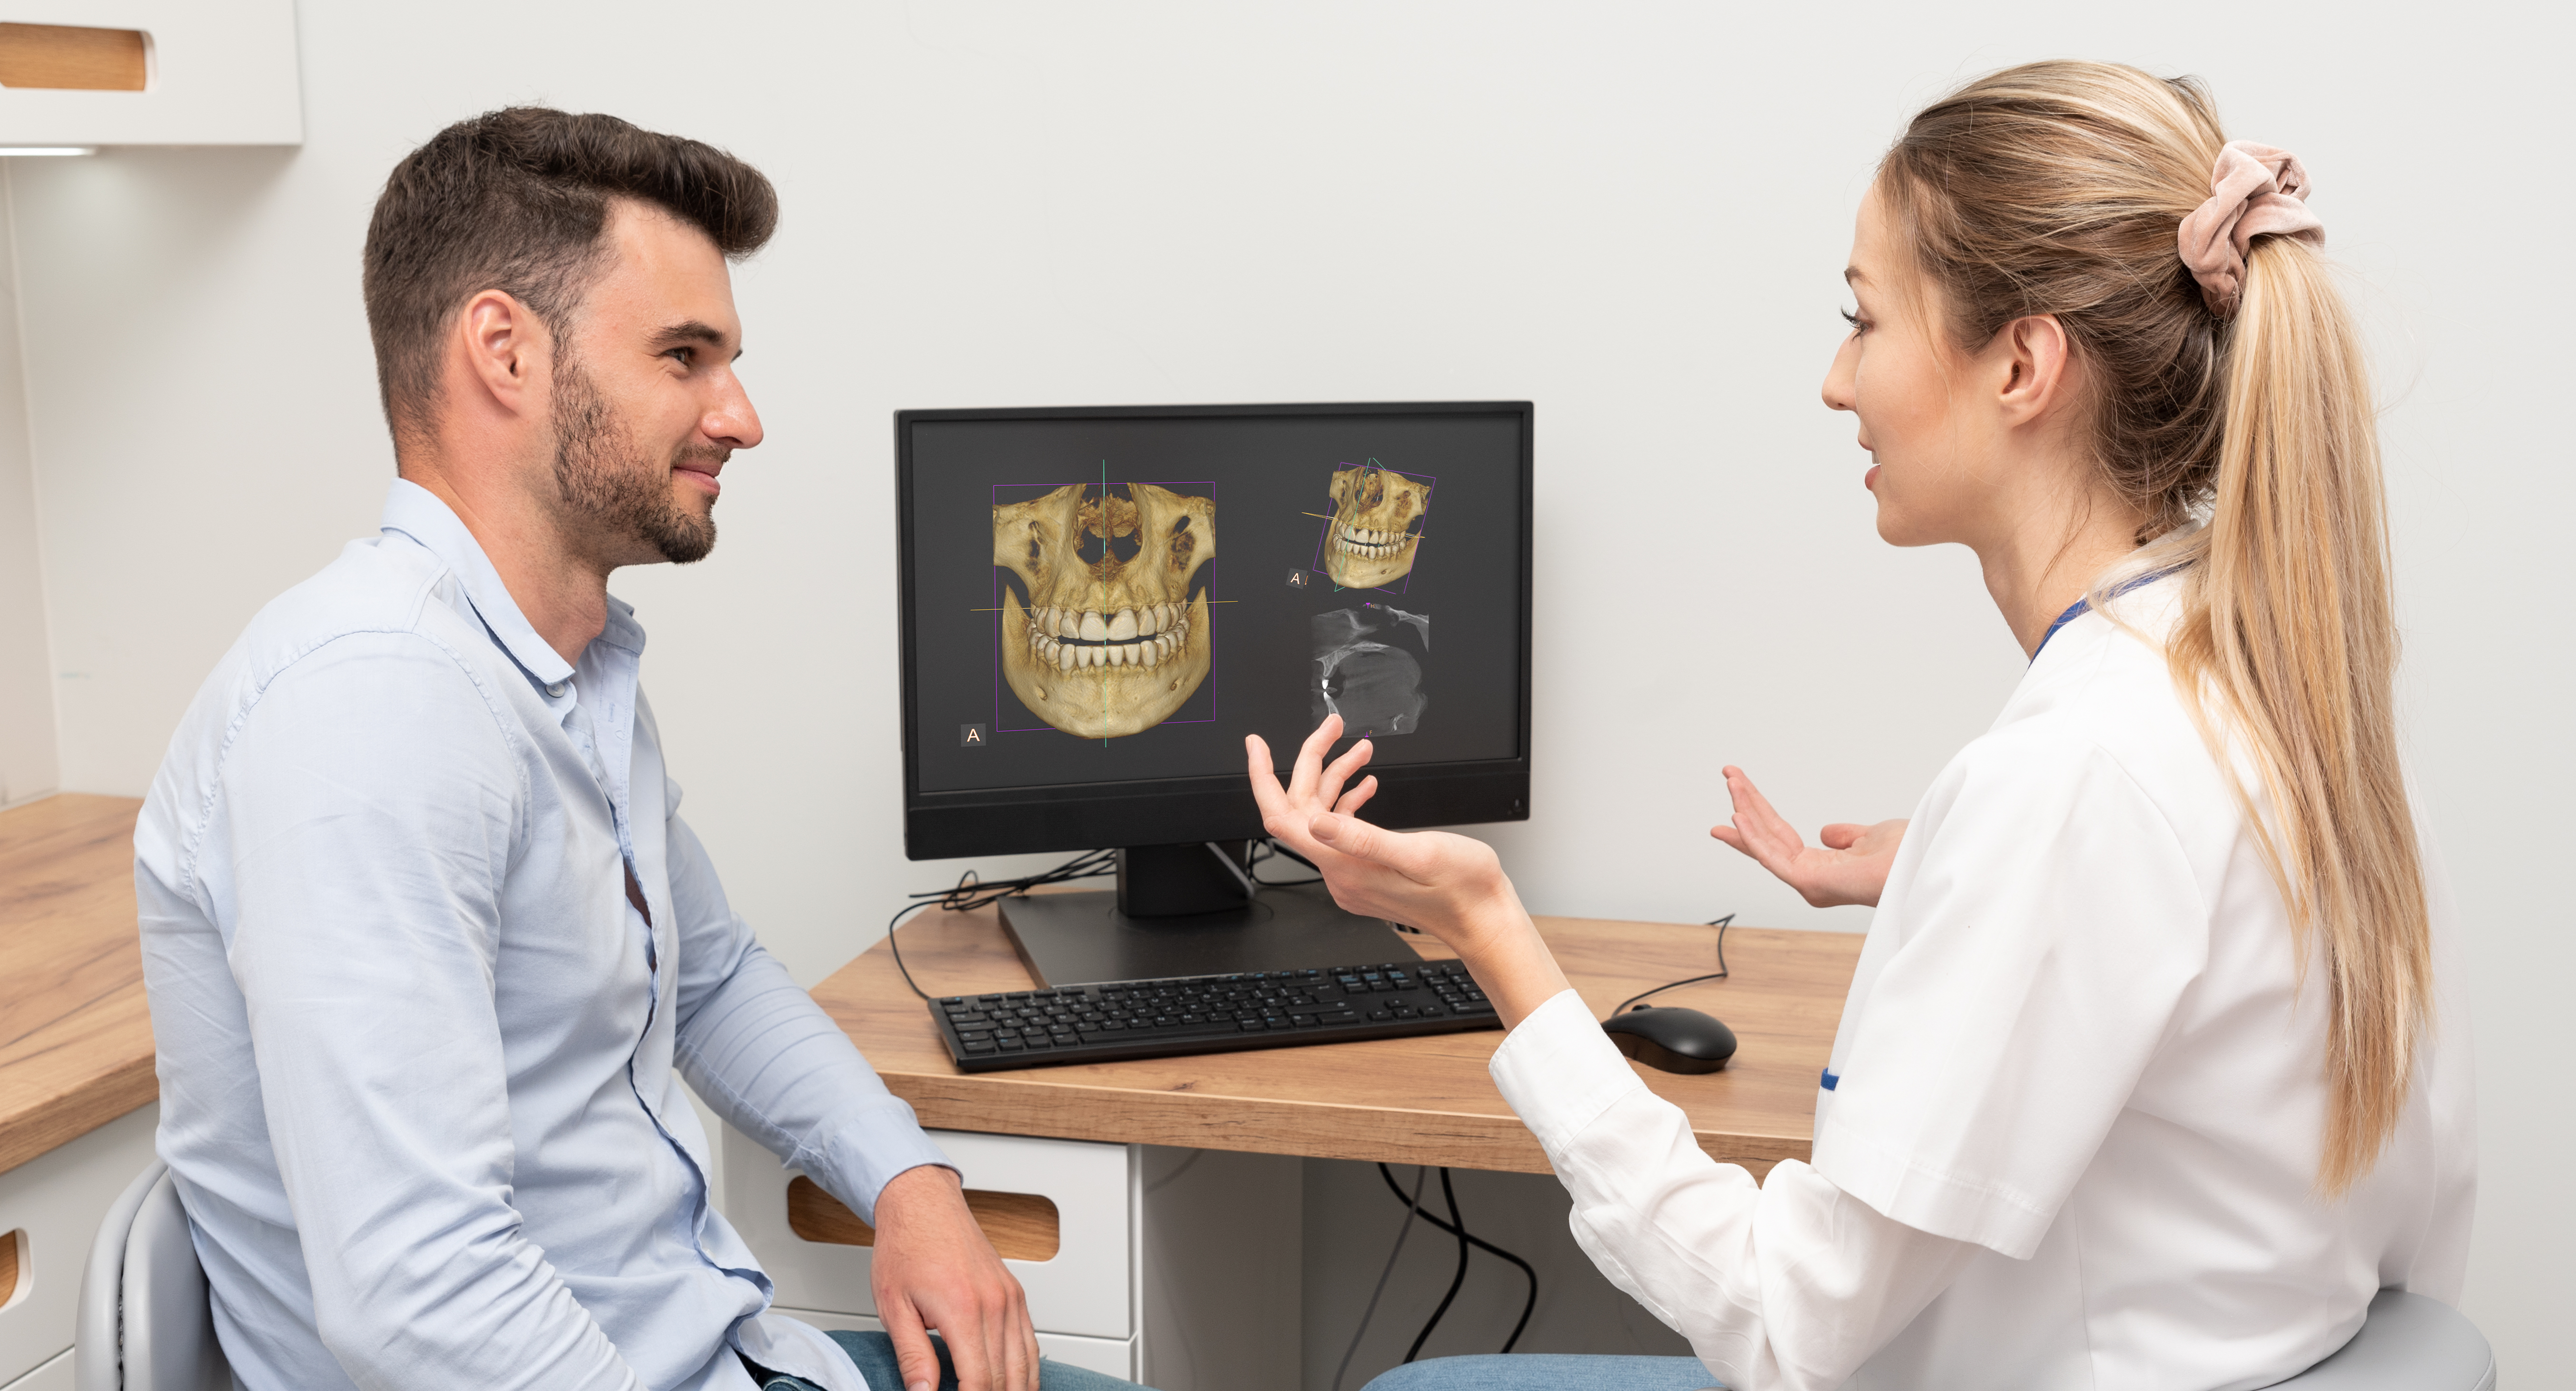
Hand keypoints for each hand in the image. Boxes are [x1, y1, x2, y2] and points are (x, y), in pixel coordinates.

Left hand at [868, 1165, 1034, 1390]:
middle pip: (1005, 1378)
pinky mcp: (1014, 1292)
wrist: (923, 1205)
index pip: (978, 1380)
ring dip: (1014, 1390)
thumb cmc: (906, 1248)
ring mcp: (1009, 1298)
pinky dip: (1026, 1369)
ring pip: (1025, 1364)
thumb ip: (913, 1356)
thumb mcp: (894, 1307)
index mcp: (962, 1309)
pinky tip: (1015, 1383)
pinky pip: (1030, 1341)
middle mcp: (994, 1304)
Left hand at [1246, 717, 1569, 1022]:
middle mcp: (1341, 873)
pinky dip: (1350, 803)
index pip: (1282, 819)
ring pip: (1324, 817)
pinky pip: (1343, 833)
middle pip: (1303, 809)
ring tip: (1361, 749)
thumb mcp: (1418, 853)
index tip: (1258, 745)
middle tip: (1334, 727)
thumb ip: (1362, 838)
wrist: (1484, 919)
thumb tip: (1315, 823)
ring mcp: (1352, 875)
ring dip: (1338, 778)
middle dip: (1314, 762)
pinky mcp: (1367, 874)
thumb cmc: (1462, 888)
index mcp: (1346, 866)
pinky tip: (1369, 786)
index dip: (1263, 778)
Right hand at [1708, 766, 1905, 908]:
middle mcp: (1811, 878)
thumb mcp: (1870, 836)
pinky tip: (1739, 815)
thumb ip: (1845, 835)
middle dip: (1745, 805)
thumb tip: (1826, 832)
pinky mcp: (1808, 881)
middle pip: (1768, 837)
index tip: (1738, 793)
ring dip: (1746, 809)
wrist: (1921, 861)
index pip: (1780, 838)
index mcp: (1824, 869)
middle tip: (1728, 776)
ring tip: (1731, 781)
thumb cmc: (1906, 855)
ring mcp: (1808, 882)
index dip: (1759, 814)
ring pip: (1766, 843)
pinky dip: (1753, 837)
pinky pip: (1772, 857)